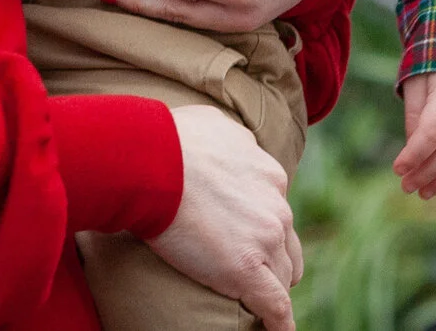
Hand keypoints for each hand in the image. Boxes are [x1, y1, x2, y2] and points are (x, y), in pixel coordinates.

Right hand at [147, 107, 302, 329]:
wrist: (150, 161)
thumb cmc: (168, 140)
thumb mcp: (214, 126)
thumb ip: (232, 141)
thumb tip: (229, 144)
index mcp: (270, 175)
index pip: (276, 212)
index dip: (262, 228)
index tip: (247, 237)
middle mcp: (276, 206)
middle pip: (286, 245)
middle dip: (272, 257)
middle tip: (249, 268)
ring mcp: (265, 239)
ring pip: (282, 275)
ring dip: (270, 286)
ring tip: (257, 302)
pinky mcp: (247, 270)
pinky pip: (275, 305)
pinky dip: (279, 322)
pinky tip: (277, 330)